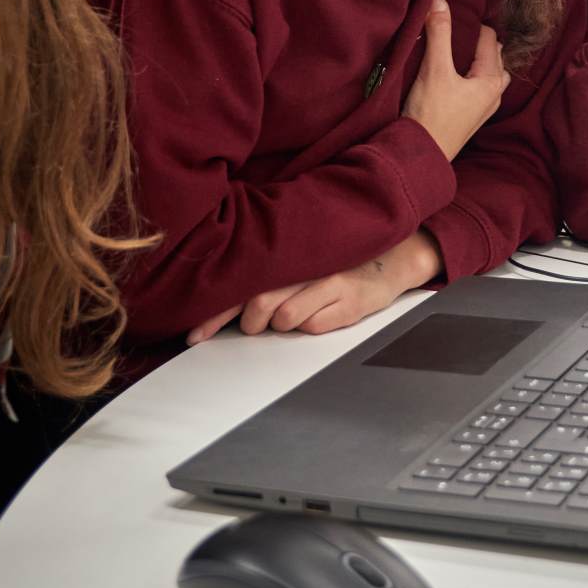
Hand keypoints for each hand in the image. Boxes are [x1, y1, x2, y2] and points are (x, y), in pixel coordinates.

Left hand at [184, 232, 442, 343]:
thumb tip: (219, 297)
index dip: (213, 313)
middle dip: (249, 324)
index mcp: (286, 251)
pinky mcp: (349, 302)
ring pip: (284, 319)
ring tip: (292, 313)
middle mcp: (305, 264)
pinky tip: (320, 311)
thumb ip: (265, 271)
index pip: (240, 284)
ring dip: (280, 324)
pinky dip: (309, 326)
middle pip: (258, 305)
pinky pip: (313, 327)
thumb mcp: (300, 256)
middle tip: (254, 325)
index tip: (194, 336)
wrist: (393, 255)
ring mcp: (328, 282)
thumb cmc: (336, 257)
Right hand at [403, 0, 510, 161]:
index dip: (475, 25)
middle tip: (458, 30)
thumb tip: (440, 0)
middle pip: (494, 57)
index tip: (457, 15)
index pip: (490, 40)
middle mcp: (494, 94)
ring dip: (478, 61)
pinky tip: (454, 76)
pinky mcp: (470, 119)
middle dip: (480, 42)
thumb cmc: (431, 113)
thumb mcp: (434, 69)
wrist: (421, 155)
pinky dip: (471, 77)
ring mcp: (483, 109)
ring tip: (458, 52)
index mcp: (491, 80)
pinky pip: (478, 89)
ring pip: (488, 75)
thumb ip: (439, 33)